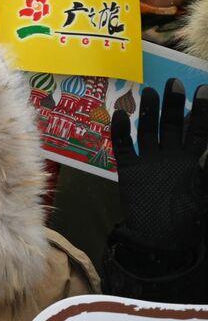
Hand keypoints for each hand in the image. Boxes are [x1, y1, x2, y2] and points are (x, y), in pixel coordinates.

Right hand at [110, 79, 207, 248]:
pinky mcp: (129, 169)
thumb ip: (205, 169)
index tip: (202, 88)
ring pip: (148, 130)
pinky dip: (121, 131)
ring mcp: (148, 161)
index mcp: (190, 160)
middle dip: (172, 104)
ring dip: (148, 112)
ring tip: (147, 92)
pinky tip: (120, 115)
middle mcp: (169, 156)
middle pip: (171, 124)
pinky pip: (123, 146)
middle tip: (171, 83)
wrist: (158, 237)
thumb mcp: (202, 193)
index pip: (198, 129)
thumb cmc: (186, 217)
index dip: (201, 110)